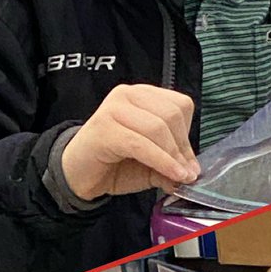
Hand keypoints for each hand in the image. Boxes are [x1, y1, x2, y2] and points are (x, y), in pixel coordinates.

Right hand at [61, 84, 199, 200]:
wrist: (76, 175)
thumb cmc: (115, 163)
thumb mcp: (152, 163)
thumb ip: (173, 162)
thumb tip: (193, 171)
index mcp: (142, 95)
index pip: (179, 105)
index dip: (188, 134)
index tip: (189, 161)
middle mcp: (127, 94)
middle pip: (171, 115)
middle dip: (182, 148)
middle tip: (187, 173)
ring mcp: (113, 108)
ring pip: (157, 128)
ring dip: (173, 157)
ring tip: (181, 177)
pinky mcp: (104, 128)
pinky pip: (141, 144)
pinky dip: (161, 161)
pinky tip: (171, 176)